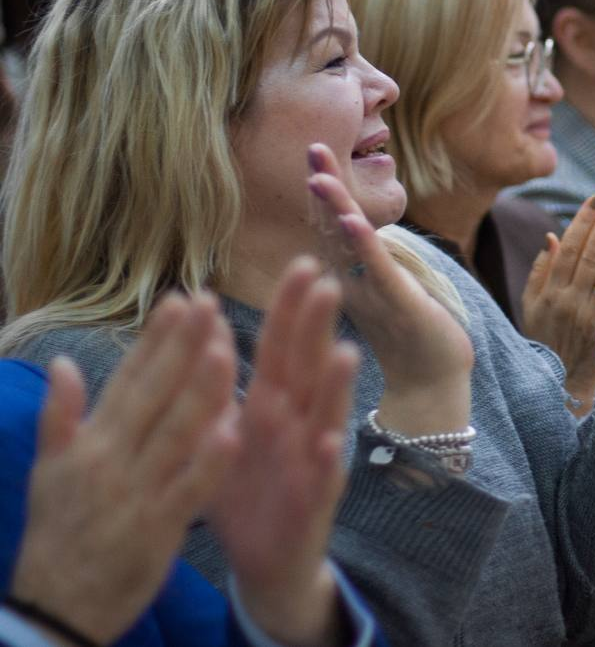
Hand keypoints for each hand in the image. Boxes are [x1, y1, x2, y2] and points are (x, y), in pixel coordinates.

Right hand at [10, 296, 238, 643]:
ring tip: (225, 350)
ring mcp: (137, 491)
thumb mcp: (48, 472)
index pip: (129, 379)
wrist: (57, 606)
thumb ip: (60, 415)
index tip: (181, 300)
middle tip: (210, 304)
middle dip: (183, 347)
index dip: (156, 339)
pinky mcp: (159, 526)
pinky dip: (210, 459)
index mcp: (92, 441)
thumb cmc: (59, 532)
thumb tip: (65, 362)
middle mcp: (113, 459)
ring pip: (175, 433)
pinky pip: (190, 487)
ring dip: (201, 391)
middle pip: (155, 394)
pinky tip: (233, 430)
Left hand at [209, 258, 357, 646]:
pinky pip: (322, 479)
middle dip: (319, 330)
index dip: (291, 308)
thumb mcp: (223, 432)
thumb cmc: (244, 494)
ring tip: (344, 353)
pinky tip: (331, 442)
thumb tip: (209, 326)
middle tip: (330, 285)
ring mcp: (311, 460)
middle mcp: (297, 424)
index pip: (283, 346)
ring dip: (336, 387)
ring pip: (326, 416)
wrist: (264, 564)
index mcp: (272, 405)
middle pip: (309, 369)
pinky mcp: (314, 501)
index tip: (302, 265)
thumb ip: (217, 384)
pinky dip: (327, 460)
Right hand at [306, 143, 472, 433]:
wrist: (432, 389)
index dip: (322, 192)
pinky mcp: (398, 308)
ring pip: (345, 248)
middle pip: (329, 229)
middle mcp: (352, 288)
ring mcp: (372, 297)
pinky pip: (376, 271)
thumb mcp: (388, 293)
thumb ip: (370, 263)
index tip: (316, 152)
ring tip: (319, 175)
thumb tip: (358, 227)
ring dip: (333, 211)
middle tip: (313, 146)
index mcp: (349, 282)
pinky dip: (363, 244)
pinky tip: (351, 219)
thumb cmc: (412, 340)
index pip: (329, 229)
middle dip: (322, 188)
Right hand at [522, 194, 594, 413]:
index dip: (582, 222)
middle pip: (588, 254)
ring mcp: (588, 315)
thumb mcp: (531, 308)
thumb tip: (552, 236)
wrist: (562, 384)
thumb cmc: (547, 341)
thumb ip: (540, 271)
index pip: (567, 248)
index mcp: (548, 292)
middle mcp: (567, 300)